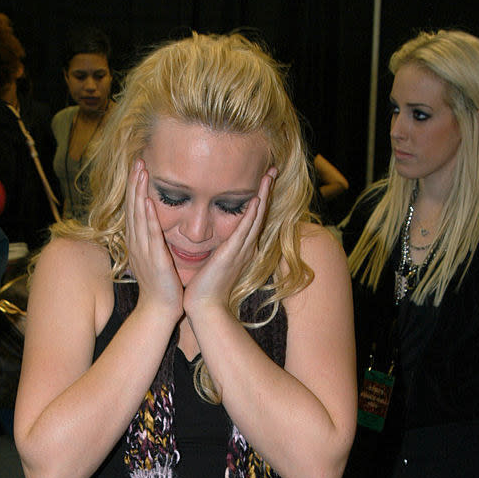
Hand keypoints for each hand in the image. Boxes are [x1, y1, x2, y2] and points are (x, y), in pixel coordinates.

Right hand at [124, 159, 183, 321]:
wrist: (160, 309)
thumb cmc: (162, 286)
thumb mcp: (156, 258)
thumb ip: (155, 241)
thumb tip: (157, 227)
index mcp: (138, 242)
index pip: (134, 209)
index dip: (135, 187)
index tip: (139, 167)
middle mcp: (137, 243)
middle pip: (133, 207)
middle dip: (135, 182)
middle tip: (138, 159)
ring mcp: (143, 250)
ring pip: (138, 215)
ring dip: (138, 192)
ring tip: (141, 171)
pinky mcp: (153, 258)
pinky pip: (149, 233)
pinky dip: (147, 216)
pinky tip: (146, 200)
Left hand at [183, 167, 276, 318]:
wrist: (205, 307)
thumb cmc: (206, 288)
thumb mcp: (215, 263)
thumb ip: (220, 250)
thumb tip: (218, 241)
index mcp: (241, 249)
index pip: (252, 219)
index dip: (259, 199)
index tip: (262, 181)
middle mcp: (246, 248)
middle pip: (259, 214)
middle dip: (266, 191)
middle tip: (273, 170)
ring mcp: (241, 251)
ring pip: (255, 218)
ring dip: (263, 196)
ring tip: (269, 177)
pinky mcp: (232, 255)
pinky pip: (244, 231)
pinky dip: (251, 216)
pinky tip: (256, 200)